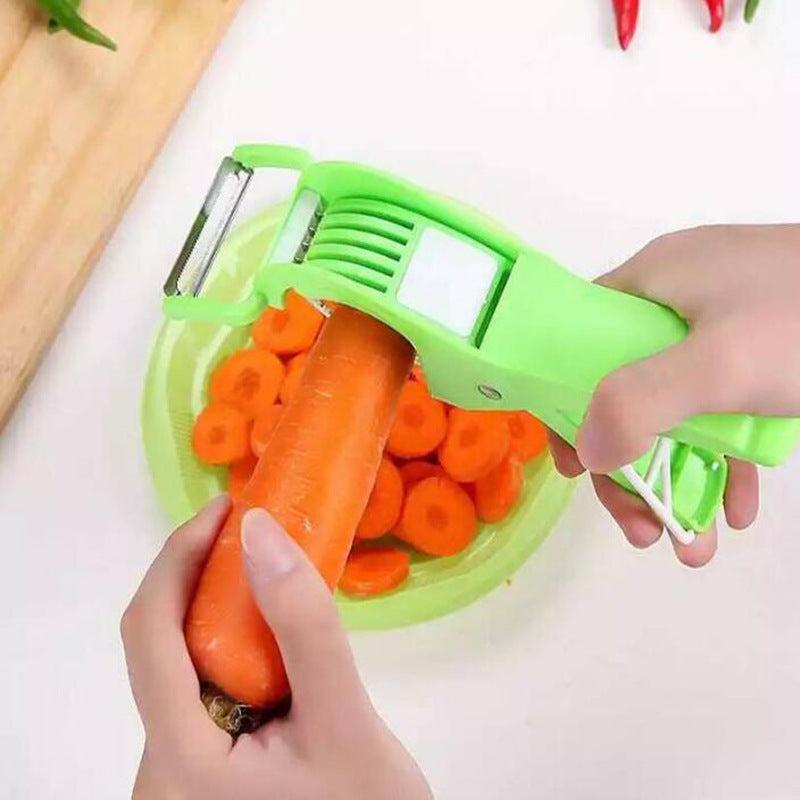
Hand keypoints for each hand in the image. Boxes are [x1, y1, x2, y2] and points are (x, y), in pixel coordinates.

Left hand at [122, 497, 431, 799]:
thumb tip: (259, 529)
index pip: (149, 631)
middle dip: (203, 580)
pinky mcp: (195, 776)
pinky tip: (270, 638)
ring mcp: (173, 778)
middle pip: (159, 648)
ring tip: (270, 578)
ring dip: (220, 613)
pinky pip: (199, 692)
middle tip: (258, 534)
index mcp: (178, 761)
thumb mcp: (346, 719)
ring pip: (180, 668)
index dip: (179, 556)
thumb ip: (304, 626)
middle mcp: (155, 774)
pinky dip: (230, 649)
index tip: (226, 508)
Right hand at [550, 224, 799, 566]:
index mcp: (652, 282)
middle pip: (626, 390)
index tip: (577, 468)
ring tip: (690, 542)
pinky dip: (727, 462)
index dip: (566, 405)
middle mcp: (678, 302)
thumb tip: (588, 451)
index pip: (578, 343)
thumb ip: (637, 404)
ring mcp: (725, 330)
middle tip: (642, 527)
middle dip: (631, 467)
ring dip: (679, 477)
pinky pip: (725, 412)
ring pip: (677, 409)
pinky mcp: (766, 356)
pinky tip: (739, 509)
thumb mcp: (717, 363)